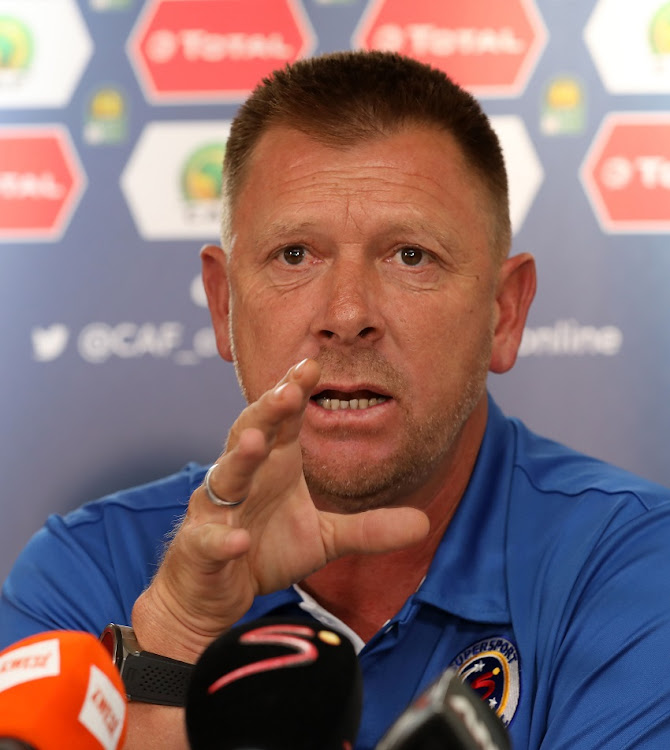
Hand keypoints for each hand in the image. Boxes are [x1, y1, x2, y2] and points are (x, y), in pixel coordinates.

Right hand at [132, 358, 428, 660]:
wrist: (215, 591)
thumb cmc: (265, 549)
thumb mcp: (325, 539)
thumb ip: (369, 529)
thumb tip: (424, 523)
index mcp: (274, 464)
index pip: (284, 419)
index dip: (294, 391)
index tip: (312, 364)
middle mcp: (244, 477)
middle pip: (252, 432)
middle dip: (268, 410)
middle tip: (288, 389)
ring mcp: (218, 510)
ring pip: (225, 475)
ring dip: (240, 458)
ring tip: (257, 442)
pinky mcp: (202, 547)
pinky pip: (210, 541)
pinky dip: (223, 541)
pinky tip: (240, 541)